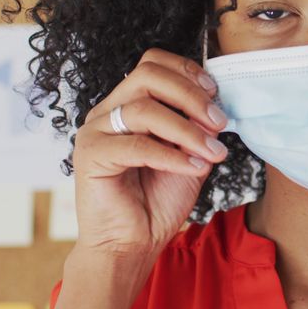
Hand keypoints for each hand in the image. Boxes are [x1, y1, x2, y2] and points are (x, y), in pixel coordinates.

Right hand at [69, 49, 229, 258]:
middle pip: (147, 75)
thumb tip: (215, 106)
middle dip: (189, 94)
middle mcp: (107, 111)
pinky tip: (194, 167)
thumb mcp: (189, 155)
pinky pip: (136, 145)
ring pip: (143, 110)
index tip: (215, 93)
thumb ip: (198, 128)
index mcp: (127, 104)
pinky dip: (172, 155)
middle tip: (217, 120)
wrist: (132, 245)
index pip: (152, 64)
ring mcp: (95, 131)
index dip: (186, 71)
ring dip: (187, 130)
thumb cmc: (157, 201)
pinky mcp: (90, 155)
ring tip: (212, 151)